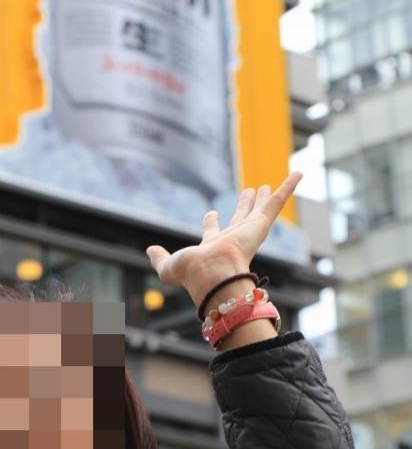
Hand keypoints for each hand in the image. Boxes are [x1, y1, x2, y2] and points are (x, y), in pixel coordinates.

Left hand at [145, 171, 302, 307]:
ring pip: (261, 210)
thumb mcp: (169, 265)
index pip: (213, 231)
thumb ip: (159, 258)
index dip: (211, 222)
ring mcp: (249, 231)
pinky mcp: (261, 224)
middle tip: (249, 192)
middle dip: (244, 206)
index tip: (211, 213)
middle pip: (241, 218)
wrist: (212, 274)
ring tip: (267, 185)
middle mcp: (234, 238)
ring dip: (265, 197)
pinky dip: (289, 187)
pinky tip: (298, 173)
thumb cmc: (192, 274)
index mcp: (213, 246)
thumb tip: (150, 249)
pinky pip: (278, 202)